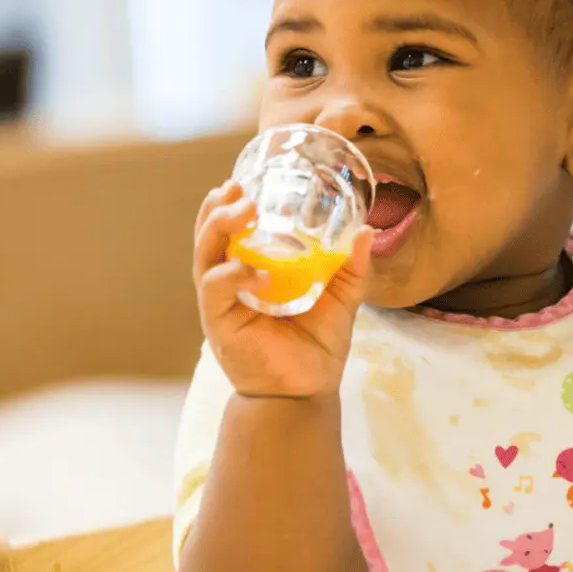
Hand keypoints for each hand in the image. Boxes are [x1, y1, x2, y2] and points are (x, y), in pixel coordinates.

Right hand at [193, 181, 372, 398]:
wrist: (306, 392)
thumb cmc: (316, 345)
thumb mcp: (341, 298)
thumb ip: (352, 267)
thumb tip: (367, 231)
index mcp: (250, 269)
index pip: (229, 229)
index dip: (228, 203)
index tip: (242, 179)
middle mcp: (228, 281)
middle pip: (209, 235)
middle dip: (219, 208)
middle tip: (239, 188)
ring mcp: (221, 301)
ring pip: (205, 255)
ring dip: (219, 228)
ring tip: (245, 210)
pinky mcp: (219, 323)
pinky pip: (216, 290)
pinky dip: (234, 275)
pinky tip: (258, 272)